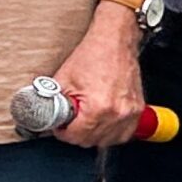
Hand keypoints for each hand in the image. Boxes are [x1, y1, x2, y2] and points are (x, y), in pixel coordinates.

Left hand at [48, 8, 145, 146]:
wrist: (115, 40)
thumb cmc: (92, 54)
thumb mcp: (63, 79)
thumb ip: (53, 101)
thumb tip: (43, 116)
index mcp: (99, 107)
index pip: (76, 136)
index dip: (62, 133)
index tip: (59, 127)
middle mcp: (118, 113)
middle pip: (91, 141)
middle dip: (76, 134)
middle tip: (68, 122)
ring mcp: (131, 112)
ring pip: (108, 141)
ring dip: (94, 136)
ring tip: (84, 121)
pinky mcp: (138, 109)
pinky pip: (125, 134)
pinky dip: (112, 133)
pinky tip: (102, 124)